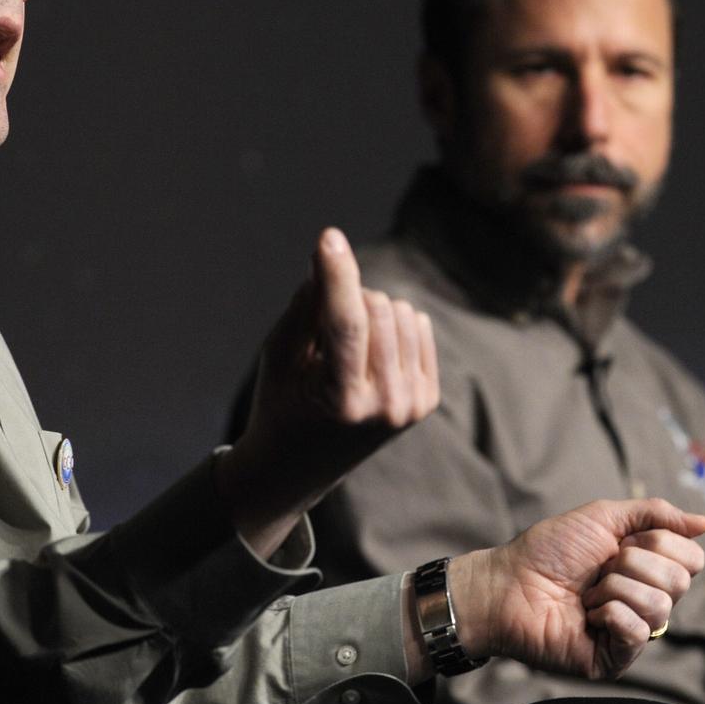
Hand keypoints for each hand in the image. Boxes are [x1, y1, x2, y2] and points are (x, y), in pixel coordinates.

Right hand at [218, 227, 439, 554]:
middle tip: (322, 329)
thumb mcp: (278, 354)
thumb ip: (304, 307)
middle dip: (347, 298)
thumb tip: (331, 257)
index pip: (346, 322)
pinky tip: (371, 351)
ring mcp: (411, 405)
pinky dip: (393, 324)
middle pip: (376, 307)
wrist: (299, 466)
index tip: (327, 236)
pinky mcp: (426, 400)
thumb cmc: (280, 401)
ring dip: (370, 311)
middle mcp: (384, 405)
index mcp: (341, 399)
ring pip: (401, 312)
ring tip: (346, 347)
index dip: (336, 274)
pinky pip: (418, 325)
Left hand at [448, 498, 704, 679]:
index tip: (620, 541)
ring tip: (588, 592)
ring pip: (660, 605)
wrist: (510, 581)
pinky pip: (638, 631)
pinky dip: (609, 612)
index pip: (691, 557)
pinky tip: (587, 614)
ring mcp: (634, 631)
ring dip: (614, 588)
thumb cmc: (549, 549)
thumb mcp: (602, 517)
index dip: (658, 542)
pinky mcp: (617, 657)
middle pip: (680, 580)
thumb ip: (653, 514)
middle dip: (633, 563)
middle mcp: (646, 599)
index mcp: (647, 567)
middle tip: (599, 567)